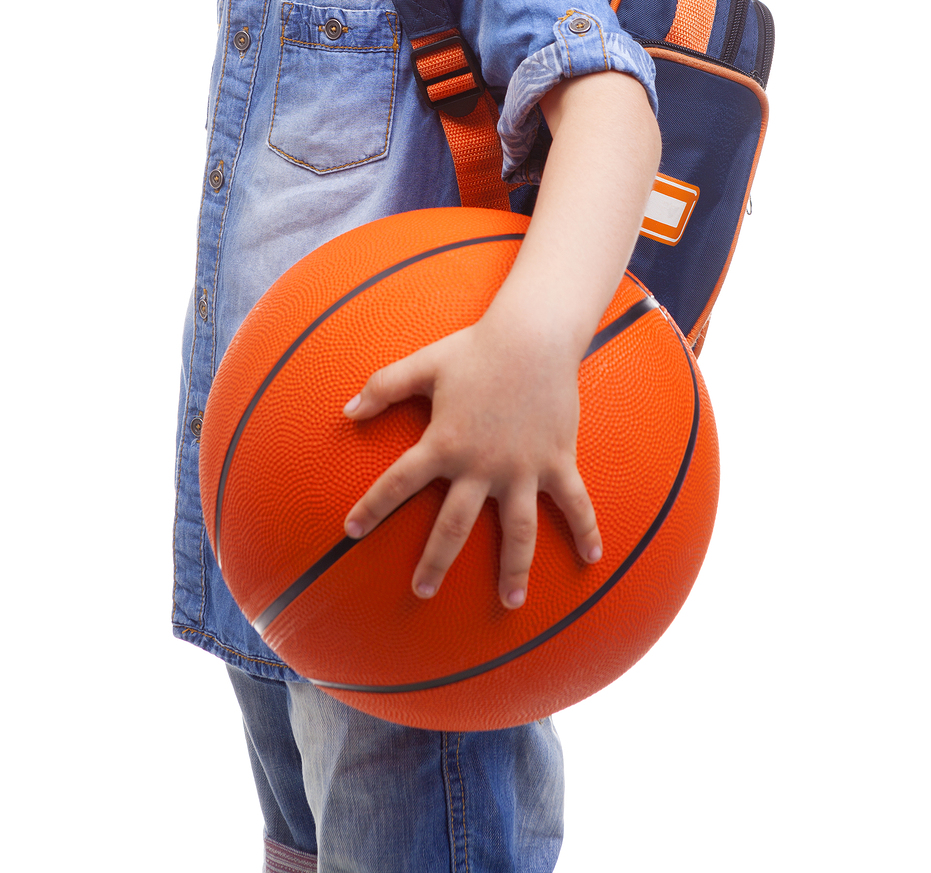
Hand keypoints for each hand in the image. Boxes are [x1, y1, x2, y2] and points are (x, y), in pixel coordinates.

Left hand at [341, 304, 601, 609]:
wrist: (534, 335)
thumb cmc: (475, 349)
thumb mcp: (423, 364)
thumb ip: (383, 387)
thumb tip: (346, 411)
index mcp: (444, 442)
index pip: (398, 482)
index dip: (372, 507)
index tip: (350, 531)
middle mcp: (481, 464)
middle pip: (454, 525)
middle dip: (436, 561)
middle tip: (421, 592)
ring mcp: (523, 468)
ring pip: (517, 531)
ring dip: (514, 569)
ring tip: (510, 602)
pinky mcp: (557, 461)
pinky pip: (575, 504)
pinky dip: (586, 530)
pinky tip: (592, 559)